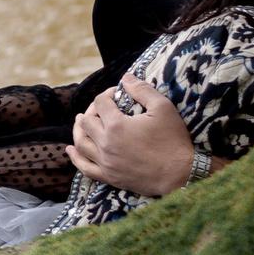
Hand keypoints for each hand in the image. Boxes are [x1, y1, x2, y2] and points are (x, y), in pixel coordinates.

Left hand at [66, 77, 197, 197]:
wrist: (181, 176)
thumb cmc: (174, 141)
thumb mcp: (163, 108)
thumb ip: (142, 90)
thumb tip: (125, 77)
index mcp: (117, 126)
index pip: (101, 102)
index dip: (108, 93)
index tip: (117, 93)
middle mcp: (106, 144)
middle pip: (87, 121)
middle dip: (92, 109)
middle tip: (102, 107)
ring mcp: (106, 162)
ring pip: (81, 143)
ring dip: (79, 129)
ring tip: (80, 121)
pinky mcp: (110, 177)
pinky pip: (85, 168)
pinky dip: (75, 158)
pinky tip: (71, 150)